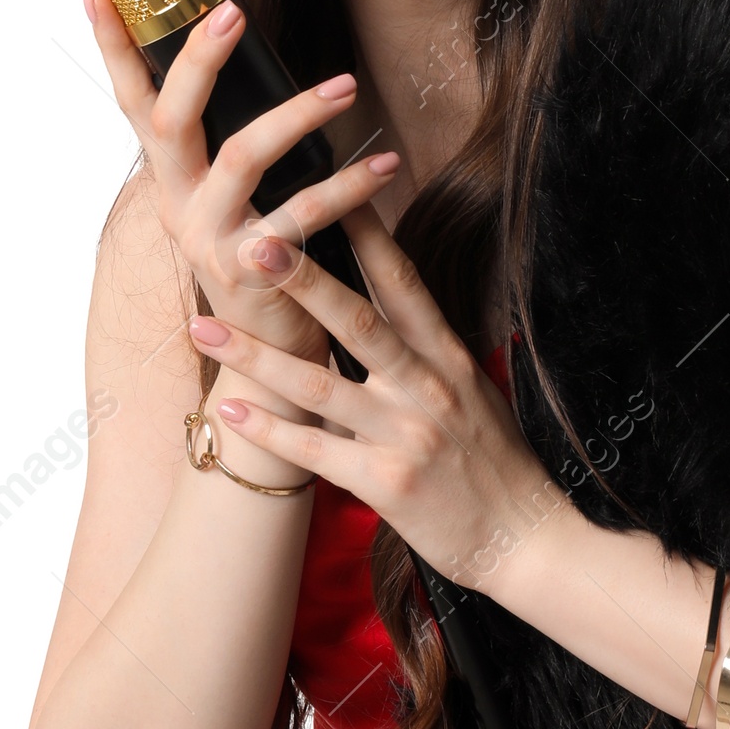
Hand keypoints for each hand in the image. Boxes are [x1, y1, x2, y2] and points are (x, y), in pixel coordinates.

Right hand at [84, 0, 397, 374]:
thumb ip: (235, 148)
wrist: (271, 360)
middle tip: (232, 11)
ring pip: (242, 157)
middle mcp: (178, 205)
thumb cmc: (266, 265)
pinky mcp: (252, 272)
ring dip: (298, 115)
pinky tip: (384, 167)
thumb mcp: (239, 201)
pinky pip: (302, 216)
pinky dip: (349, 188)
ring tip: (346, 86)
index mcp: (172, 179)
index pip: (133, 103)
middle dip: (198, 60)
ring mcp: (209, 239)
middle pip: (171, 120)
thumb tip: (258, 76)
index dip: (113, 51)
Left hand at [185, 204, 562, 583]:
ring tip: (204, 327)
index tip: (326, 189)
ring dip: (257, 356)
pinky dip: (268, 430)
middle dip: (300, 280)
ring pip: (320, 386)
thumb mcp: (472, 394)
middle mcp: (428, 387)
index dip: (365, 233)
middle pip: (356, 320)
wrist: (525, 539)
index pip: (402, 282)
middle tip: (251, 242)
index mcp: (447, 357)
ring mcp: (406, 435)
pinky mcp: (387, 484)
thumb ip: (427, 354)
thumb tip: (386, 311)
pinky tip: (226, 410)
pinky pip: (315, 452)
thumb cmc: (494, 466)